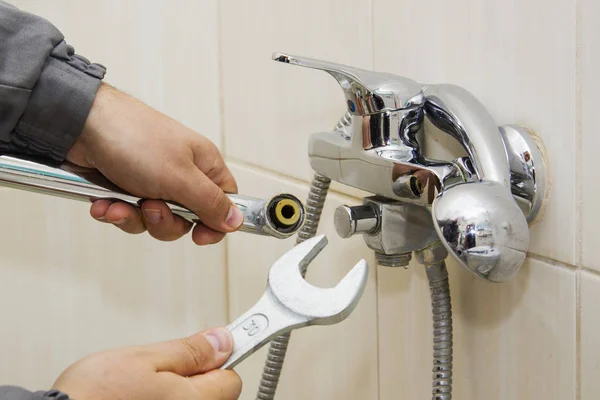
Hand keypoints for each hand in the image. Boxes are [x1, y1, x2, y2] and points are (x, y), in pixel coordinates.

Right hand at [52, 327, 241, 399]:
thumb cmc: (96, 395)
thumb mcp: (144, 357)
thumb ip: (189, 350)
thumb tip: (223, 340)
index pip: (232, 379)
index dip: (216, 360)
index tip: (206, 349)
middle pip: (214, 395)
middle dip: (195, 378)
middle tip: (162, 371)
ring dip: (177, 393)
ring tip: (142, 389)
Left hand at [67, 84, 241, 244]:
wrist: (81, 124)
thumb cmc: (133, 137)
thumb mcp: (180, 177)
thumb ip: (211, 204)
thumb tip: (236, 221)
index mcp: (203, 166)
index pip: (224, 204)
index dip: (214, 224)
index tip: (198, 235)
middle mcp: (181, 174)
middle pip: (186, 220)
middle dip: (164, 222)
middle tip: (151, 206)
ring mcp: (153, 181)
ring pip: (154, 221)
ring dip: (135, 218)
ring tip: (120, 204)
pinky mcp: (127, 187)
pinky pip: (129, 214)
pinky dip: (115, 212)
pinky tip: (105, 203)